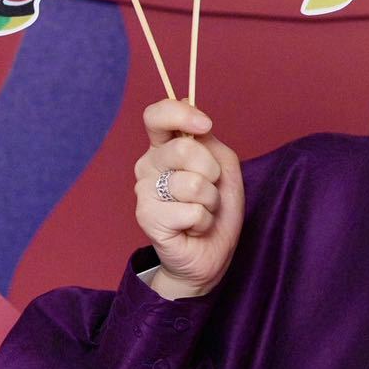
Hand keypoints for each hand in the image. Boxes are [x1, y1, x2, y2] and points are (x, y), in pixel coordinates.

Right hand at [134, 98, 245, 298]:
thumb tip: (193, 118)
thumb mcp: (224, 168)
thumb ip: (210, 143)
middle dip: (211, 171)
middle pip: (183, 148)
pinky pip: (191, 211)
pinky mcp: (146, 218)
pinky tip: (193, 228)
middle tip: (210, 190)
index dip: (180, 114)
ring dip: (210, 201)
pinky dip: (204, 222)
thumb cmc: (216, 210)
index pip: (156, 116)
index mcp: (164, 147)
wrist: (210, 254)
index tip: (205, 125)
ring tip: (202, 211)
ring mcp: (144, 192)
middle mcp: (148, 166)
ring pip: (191, 183)